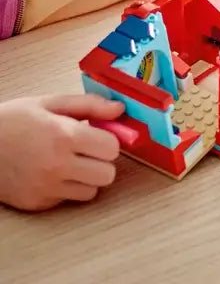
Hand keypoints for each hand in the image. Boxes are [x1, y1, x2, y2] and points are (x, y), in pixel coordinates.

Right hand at [0, 95, 123, 211]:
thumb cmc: (12, 121)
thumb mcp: (49, 103)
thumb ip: (89, 105)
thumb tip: (119, 109)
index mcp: (64, 136)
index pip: (112, 148)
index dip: (110, 140)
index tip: (100, 135)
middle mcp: (57, 166)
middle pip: (107, 174)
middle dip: (103, 161)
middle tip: (89, 150)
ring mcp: (46, 188)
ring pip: (92, 191)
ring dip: (89, 177)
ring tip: (73, 162)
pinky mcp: (37, 204)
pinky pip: (69, 199)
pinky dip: (68, 188)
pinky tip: (54, 173)